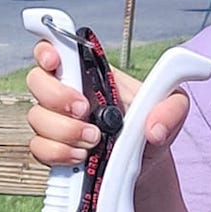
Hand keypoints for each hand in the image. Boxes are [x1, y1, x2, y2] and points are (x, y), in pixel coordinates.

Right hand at [24, 41, 191, 168]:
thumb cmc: (152, 125)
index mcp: (91, 72)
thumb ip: (173, 106)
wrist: (145, 164)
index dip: (47, 49)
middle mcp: (67, 92)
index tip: (55, 61)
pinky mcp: (53, 149)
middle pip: (36, 80)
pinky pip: (38, 148)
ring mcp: (57, 121)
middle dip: (57, 96)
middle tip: (85, 111)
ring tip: (94, 141)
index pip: (56, 47)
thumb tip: (154, 128)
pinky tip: (81, 156)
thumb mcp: (174, 107)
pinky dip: (58, 154)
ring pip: (37, 118)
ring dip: (65, 131)